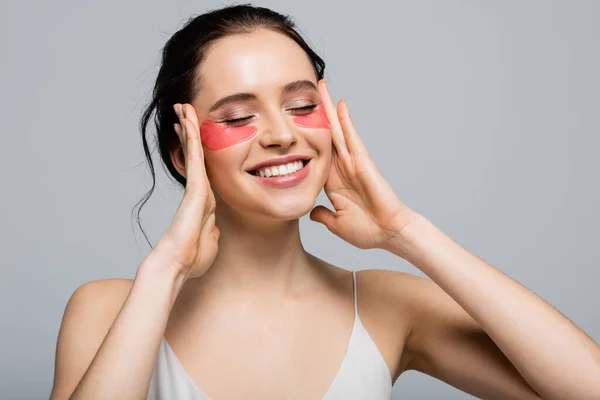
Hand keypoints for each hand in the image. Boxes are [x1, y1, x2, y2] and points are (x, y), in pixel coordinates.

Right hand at [151, 103, 218, 279]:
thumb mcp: (208, 242)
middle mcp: (199, 191)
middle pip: (195, 155)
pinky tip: (189, 121)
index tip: (194, 137)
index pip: (202, 170)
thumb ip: (210, 231)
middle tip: (183, 113)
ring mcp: (196, 188)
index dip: (197, 151)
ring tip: (183, 107)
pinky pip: (197, 158)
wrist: (178, 264)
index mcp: (204, 202)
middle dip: (189, 134)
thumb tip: (212, 228)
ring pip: (194, 151)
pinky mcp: (195, 188)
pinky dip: (194, 138)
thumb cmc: (192, 259)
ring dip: (189, 128)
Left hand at [310, 80, 416, 250]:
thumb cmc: (367, 231)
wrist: (388, 234)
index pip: (314, 154)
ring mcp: (352, 163)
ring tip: (320, 86)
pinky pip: (352, 138)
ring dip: (328, 109)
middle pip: (324, 135)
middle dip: (316, 114)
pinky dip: (345, 121)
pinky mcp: (363, 162)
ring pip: (336, 130)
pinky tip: (339, 104)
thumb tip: (310, 211)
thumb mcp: (336, 223)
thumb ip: (322, 215)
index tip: (292, 123)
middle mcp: (341, 168)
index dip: (304, 138)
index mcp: (332, 182)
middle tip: (304, 92)